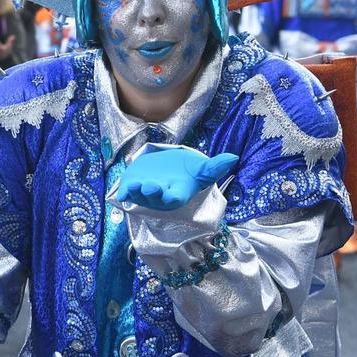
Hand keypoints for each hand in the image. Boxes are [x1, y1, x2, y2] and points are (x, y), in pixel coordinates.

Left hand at [116, 147, 238, 210]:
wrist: (169, 170)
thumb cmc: (187, 173)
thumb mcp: (201, 169)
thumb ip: (215, 166)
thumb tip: (233, 157)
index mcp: (177, 194)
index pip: (175, 199)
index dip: (172, 197)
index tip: (172, 195)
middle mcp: (160, 197)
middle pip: (155, 198)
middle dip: (152, 193)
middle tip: (151, 185)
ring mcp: (144, 193)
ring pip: (138, 195)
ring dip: (136, 191)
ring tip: (135, 184)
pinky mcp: (132, 185)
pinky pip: (126, 192)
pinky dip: (124, 190)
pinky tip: (123, 186)